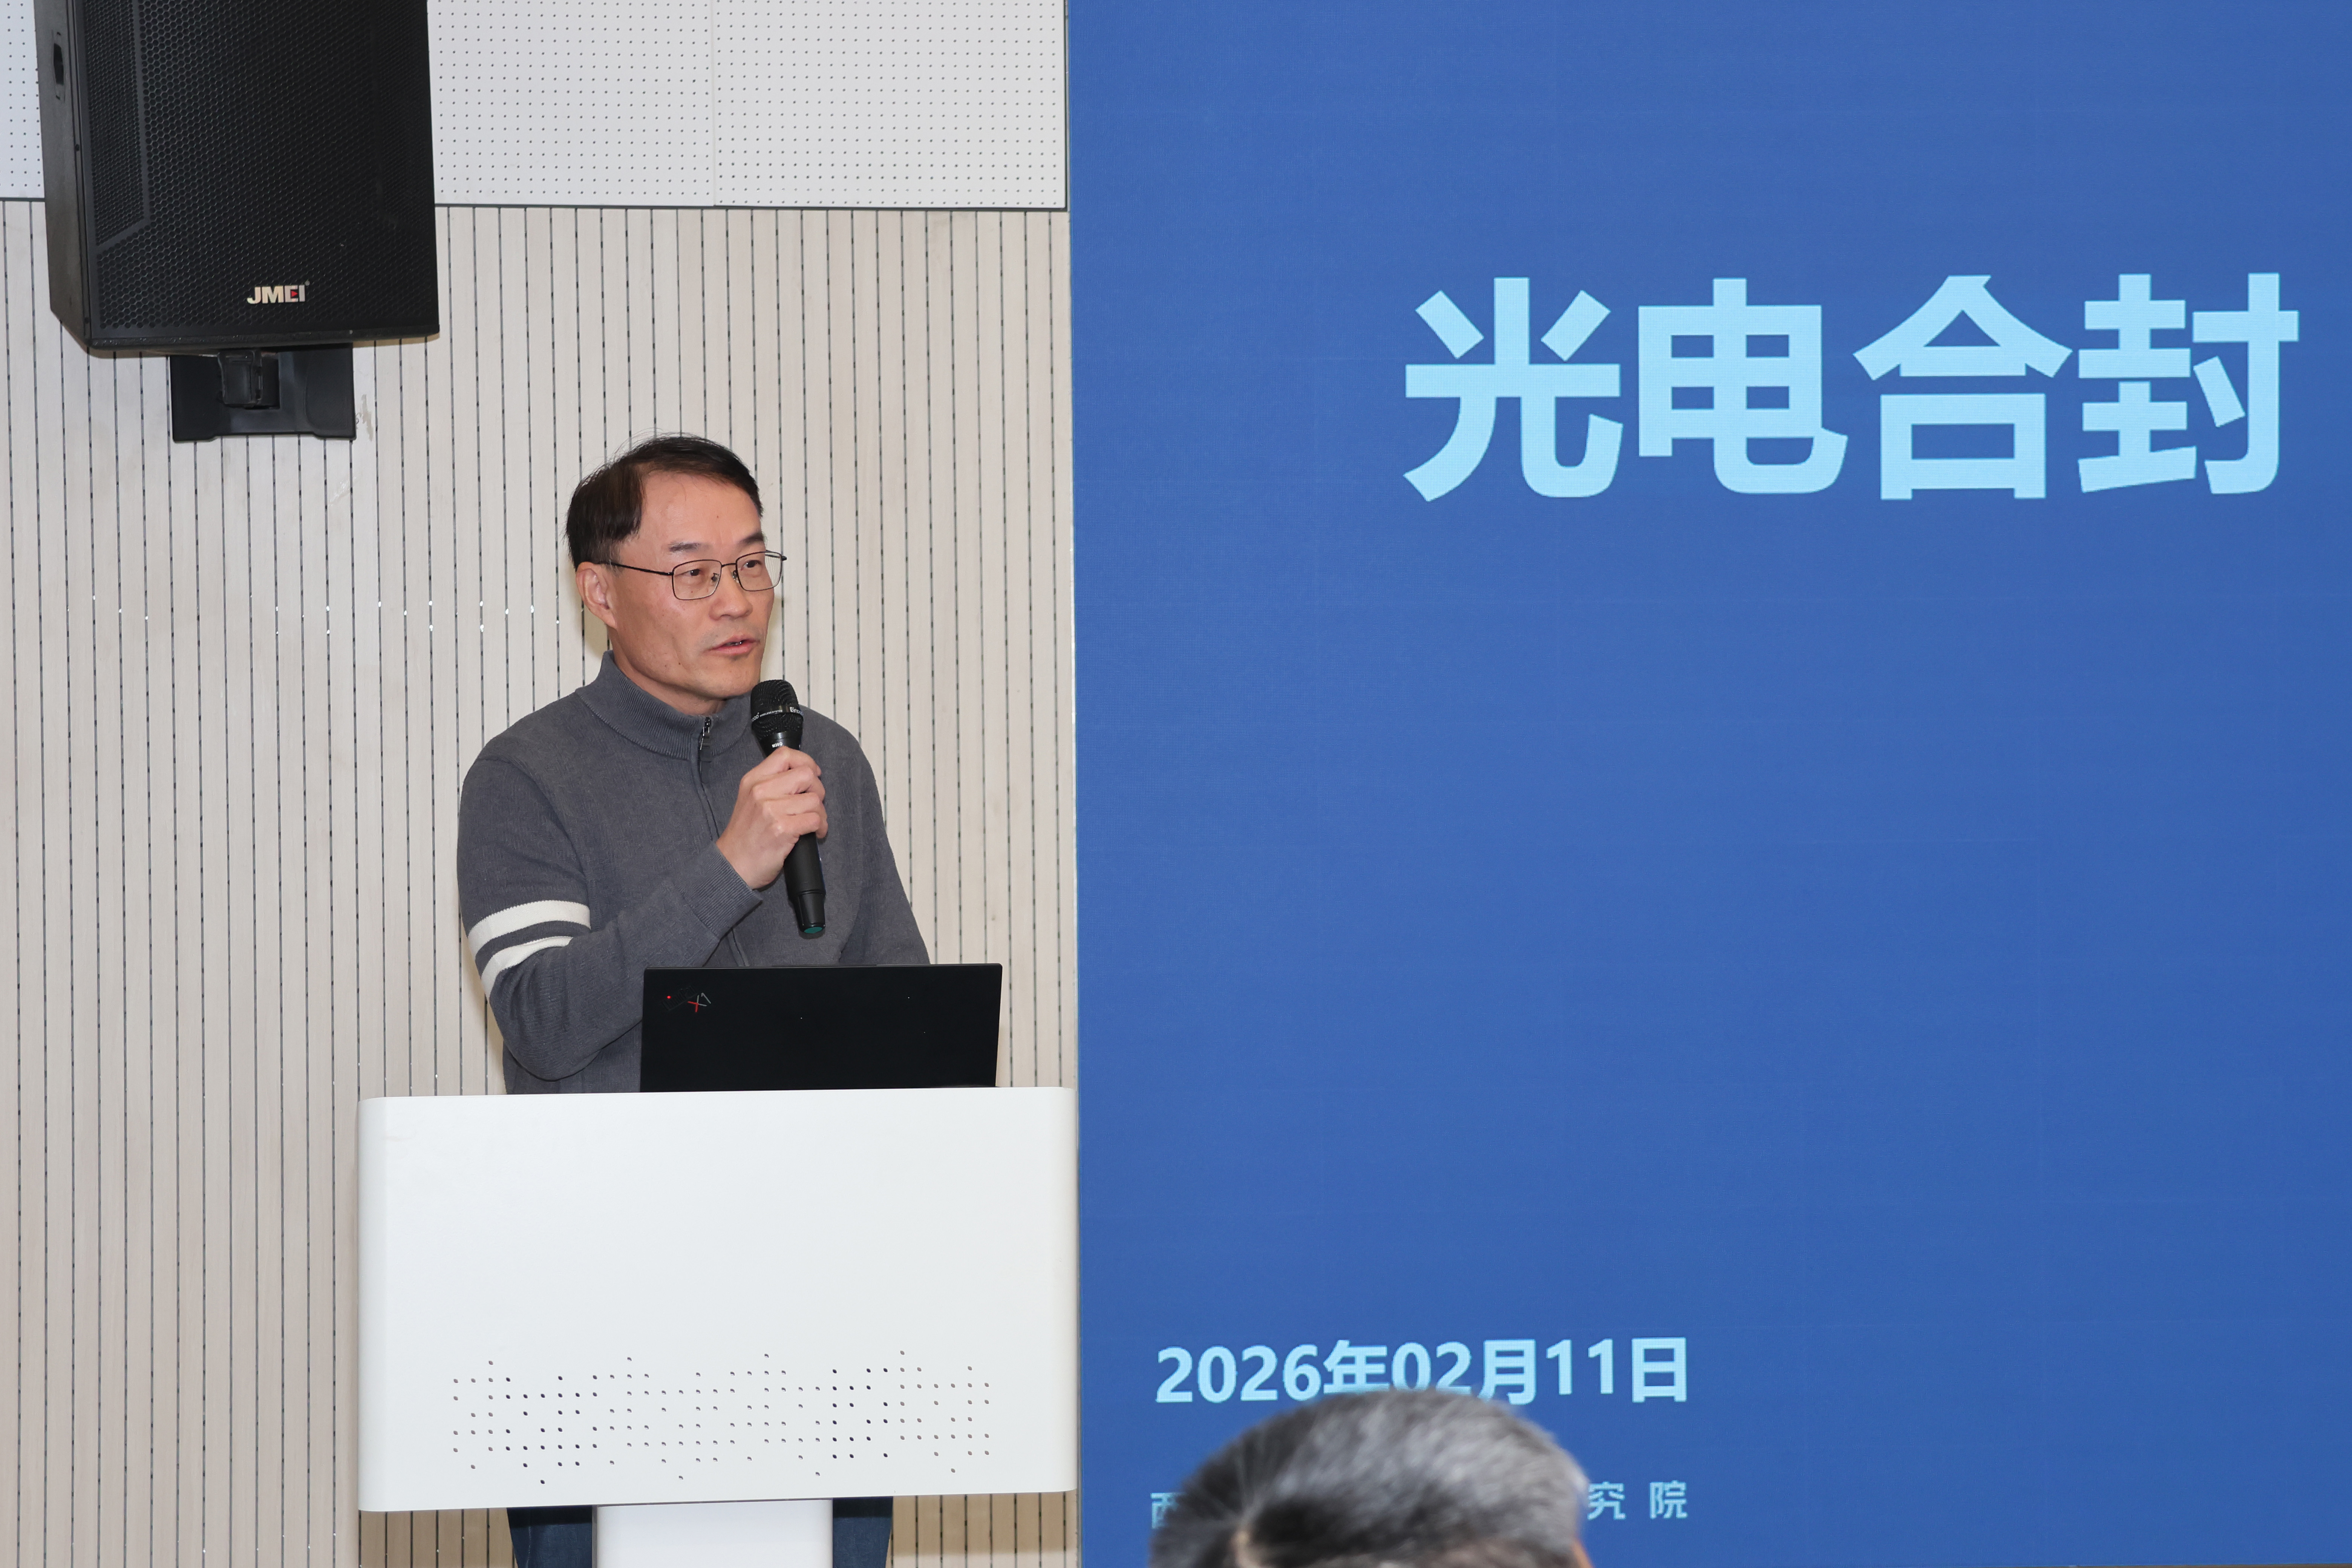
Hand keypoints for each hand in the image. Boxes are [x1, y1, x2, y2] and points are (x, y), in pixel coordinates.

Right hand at [715, 746, 826, 889]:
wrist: (732, 864)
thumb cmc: (745, 835)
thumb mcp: (750, 800)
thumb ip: (772, 784)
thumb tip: (804, 775)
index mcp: (753, 780)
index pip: (785, 755)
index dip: (806, 762)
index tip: (813, 774)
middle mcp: (760, 791)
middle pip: (806, 775)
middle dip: (818, 789)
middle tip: (814, 804)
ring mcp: (771, 810)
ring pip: (814, 799)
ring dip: (820, 813)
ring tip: (813, 823)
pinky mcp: (782, 829)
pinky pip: (815, 819)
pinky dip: (820, 827)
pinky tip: (813, 834)